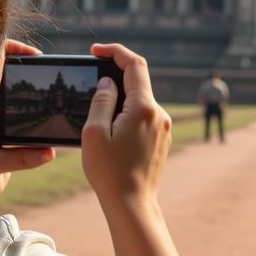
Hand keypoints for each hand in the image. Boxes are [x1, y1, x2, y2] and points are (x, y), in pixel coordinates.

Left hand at [0, 39, 53, 217]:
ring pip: (23, 95)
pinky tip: (56, 113)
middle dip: (31, 68)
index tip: (33, 55)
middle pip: (12, 75)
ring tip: (57, 88)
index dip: (12, 52)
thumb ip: (18, 159)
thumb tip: (50, 152)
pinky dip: (44, 113)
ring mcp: (3, 117)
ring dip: (40, 90)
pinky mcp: (14, 131)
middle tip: (49, 68)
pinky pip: (32, 117)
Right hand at [81, 42, 171, 208]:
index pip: (134, 64)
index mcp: (144, 108)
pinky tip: (111, 129)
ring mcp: (163, 127)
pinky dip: (128, 112)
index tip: (96, 50)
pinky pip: (144, 116)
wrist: (132, 205)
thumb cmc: (109, 172)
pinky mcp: (162, 139)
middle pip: (138, 81)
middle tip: (92, 79)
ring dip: (121, 97)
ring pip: (141, 100)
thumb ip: (102, 100)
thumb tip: (108, 83)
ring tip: (98, 112)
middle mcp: (159, 114)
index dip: (115, 51)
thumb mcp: (94, 132)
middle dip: (115, 75)